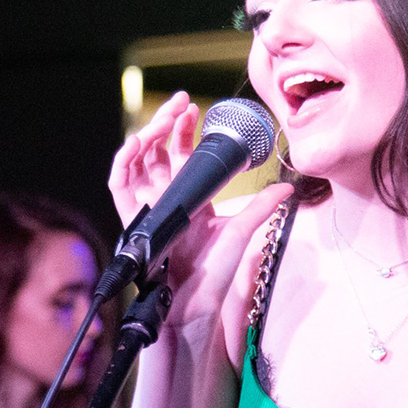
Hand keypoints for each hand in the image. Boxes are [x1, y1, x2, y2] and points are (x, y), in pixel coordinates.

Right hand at [108, 92, 291, 320]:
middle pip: (158, 151)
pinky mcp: (134, 220)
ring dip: (147, 135)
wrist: (197, 303)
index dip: (184, 131)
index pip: (182, 155)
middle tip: (180, 103)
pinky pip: (120, 185)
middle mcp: (167, 199)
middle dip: (166, 123)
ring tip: (163, 117)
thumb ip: (261, 207)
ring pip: (139, 161)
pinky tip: (137, 142)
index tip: (195, 109)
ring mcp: (148, 208)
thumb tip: (286, 189)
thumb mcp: (243, 232)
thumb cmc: (217, 273)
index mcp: (191, 198)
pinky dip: (124, 161)